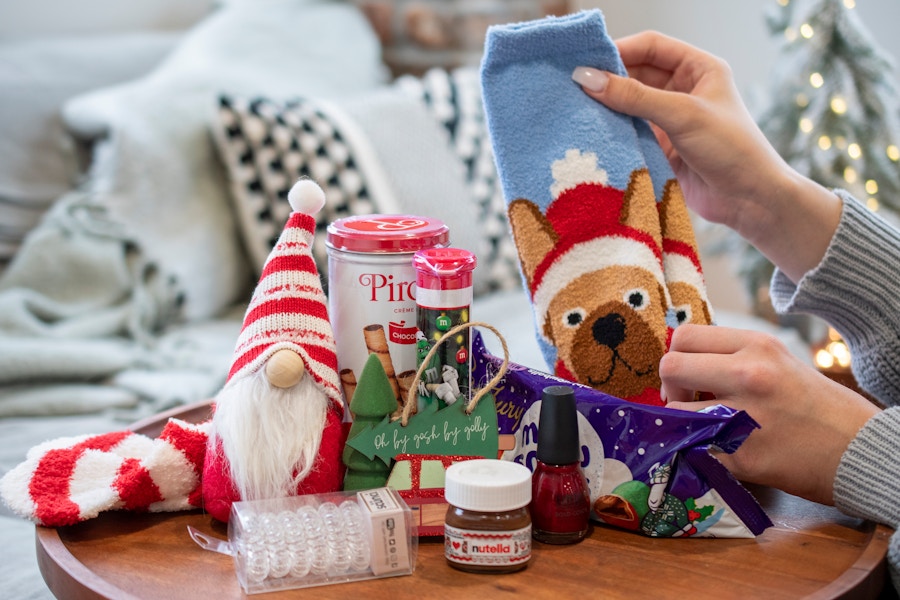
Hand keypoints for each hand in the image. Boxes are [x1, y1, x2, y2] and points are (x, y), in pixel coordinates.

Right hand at [572, 31, 841, 282]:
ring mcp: (672, 119)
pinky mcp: (662, 146)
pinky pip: (630, 131)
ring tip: (577, 110)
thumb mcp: (682, 115)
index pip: (651, 46)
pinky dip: (613, 131)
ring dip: (608, 106)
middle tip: (574, 87)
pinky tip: (593, 133)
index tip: (587, 63)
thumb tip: (587, 78)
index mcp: (699, 68)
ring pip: (630, 104)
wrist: (750, 201)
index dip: (619, 50)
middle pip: (636, 73)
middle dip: (609, 79)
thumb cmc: (731, 148)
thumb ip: (634, 96)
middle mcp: (684, 89)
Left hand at [661, 324, 878, 504]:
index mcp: (757, 346)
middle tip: (688, 402)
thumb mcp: (778, 361)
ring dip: (681, 422)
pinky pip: (693, 448)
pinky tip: (718, 450)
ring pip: (676, 411)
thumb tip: (685, 360)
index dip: (679, 356)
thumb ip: (733, 356)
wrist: (859, 450)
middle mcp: (749, 374)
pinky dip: (697, 451)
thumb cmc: (815, 405)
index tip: (689, 375)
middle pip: (671, 367)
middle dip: (672, 387)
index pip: (686, 336)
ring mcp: (744, 416)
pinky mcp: (742, 456)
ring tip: (704, 427)